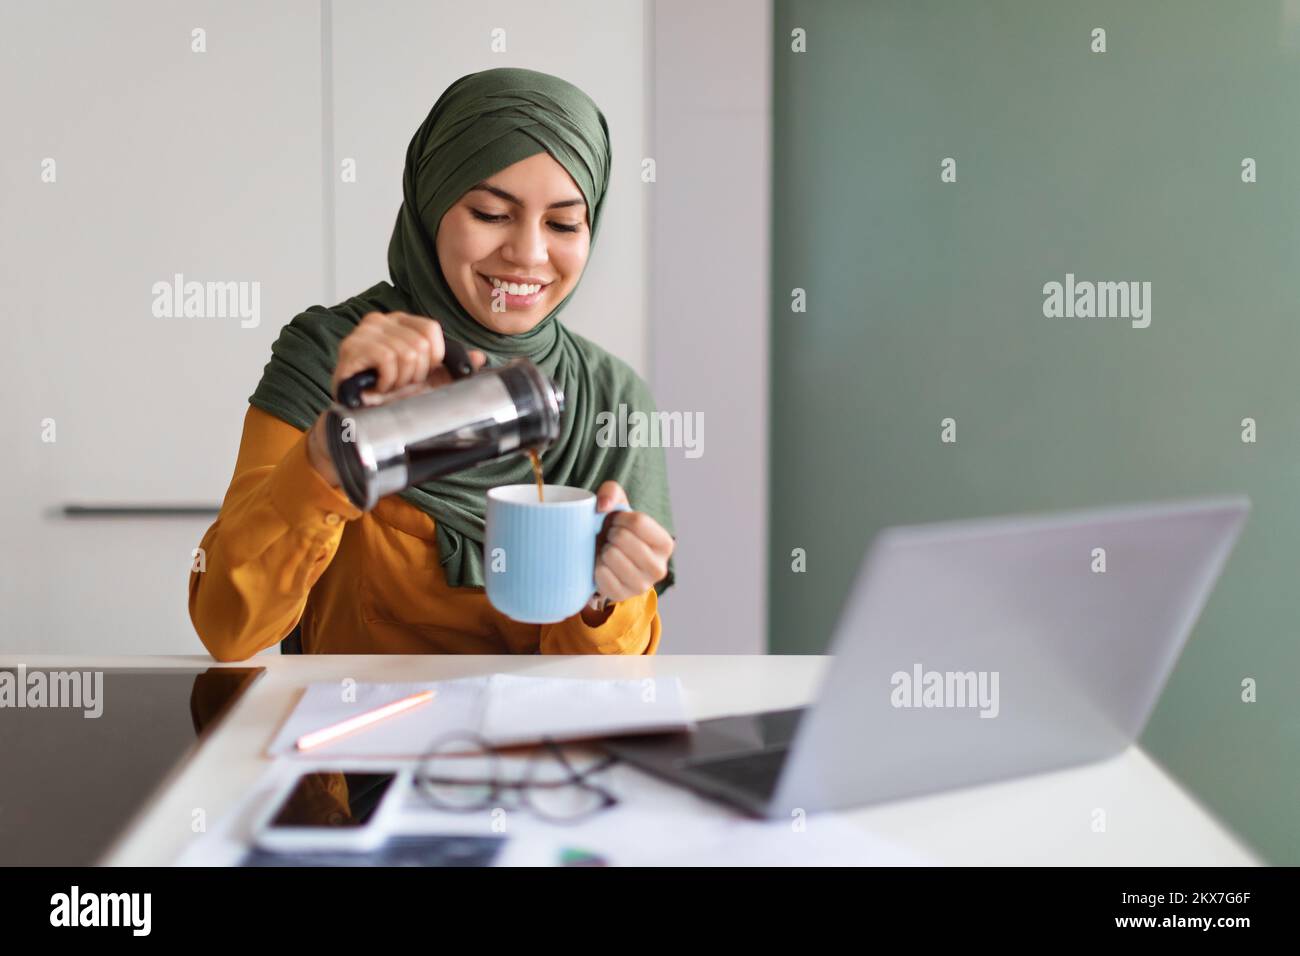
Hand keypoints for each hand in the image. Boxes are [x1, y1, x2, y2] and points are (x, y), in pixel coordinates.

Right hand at [305, 312, 487, 486]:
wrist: (358, 417)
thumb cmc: (390, 396)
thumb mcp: (427, 381)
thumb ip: (451, 368)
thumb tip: (480, 358)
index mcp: (401, 323)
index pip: (431, 328)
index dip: (434, 357)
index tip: (423, 374)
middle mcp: (381, 321)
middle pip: (420, 342)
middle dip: (416, 373)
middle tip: (401, 384)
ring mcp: (364, 332)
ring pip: (405, 352)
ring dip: (400, 380)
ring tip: (388, 386)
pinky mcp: (351, 348)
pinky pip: (386, 358)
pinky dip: (387, 379)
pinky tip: (378, 387)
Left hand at [589, 480, 674, 610]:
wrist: (606, 558)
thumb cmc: (616, 529)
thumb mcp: (618, 505)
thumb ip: (611, 491)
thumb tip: (602, 506)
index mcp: (665, 544)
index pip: (638, 522)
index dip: (619, 517)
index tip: (615, 521)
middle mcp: (659, 568)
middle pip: (622, 538)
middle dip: (610, 533)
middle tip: (610, 538)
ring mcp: (642, 586)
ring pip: (611, 556)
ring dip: (603, 549)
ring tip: (607, 551)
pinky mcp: (622, 596)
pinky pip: (601, 574)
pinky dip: (596, 566)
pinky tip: (602, 565)